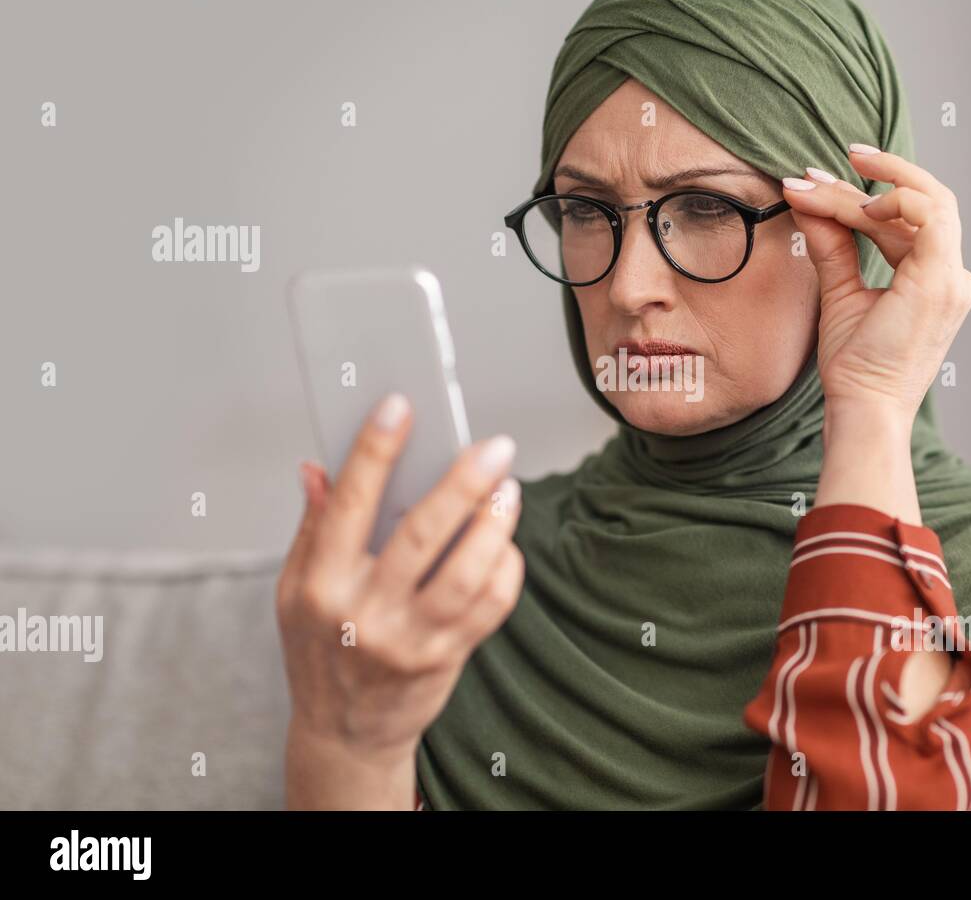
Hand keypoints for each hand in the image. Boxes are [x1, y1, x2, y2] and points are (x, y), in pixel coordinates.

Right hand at [276, 393, 523, 806]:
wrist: (344, 733)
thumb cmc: (320, 649)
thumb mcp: (294, 590)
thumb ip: (313, 527)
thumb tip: (317, 467)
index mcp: (320, 585)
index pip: (349, 504)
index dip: (374, 450)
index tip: (400, 406)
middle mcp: (364, 613)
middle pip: (423, 534)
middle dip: (464, 483)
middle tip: (495, 447)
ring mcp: (409, 639)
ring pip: (468, 572)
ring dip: (497, 524)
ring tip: (508, 490)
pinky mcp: (446, 657)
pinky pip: (491, 606)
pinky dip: (507, 568)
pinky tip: (505, 543)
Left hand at [781, 147, 970, 423]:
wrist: (863, 407)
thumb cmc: (855, 365)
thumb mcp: (840, 291)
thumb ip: (831, 244)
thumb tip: (805, 199)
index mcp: (935, 279)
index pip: (909, 220)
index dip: (865, 195)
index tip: (815, 183)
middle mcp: (952, 276)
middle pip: (924, 202)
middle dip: (883, 173)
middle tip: (835, 159)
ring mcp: (952, 278)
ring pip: (923, 203)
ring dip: (874, 186)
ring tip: (823, 183)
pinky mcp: (942, 281)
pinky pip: (929, 216)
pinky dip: (895, 201)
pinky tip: (858, 208)